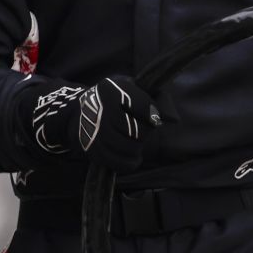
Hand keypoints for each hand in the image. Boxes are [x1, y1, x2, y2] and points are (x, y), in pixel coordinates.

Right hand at [31, 75, 158, 171]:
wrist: (78, 113)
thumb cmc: (115, 102)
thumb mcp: (134, 90)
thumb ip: (158, 99)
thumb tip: (174, 119)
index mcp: (111, 90)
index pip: (143, 106)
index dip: (153, 115)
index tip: (153, 118)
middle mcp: (99, 110)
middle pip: (136, 130)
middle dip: (145, 133)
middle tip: (142, 131)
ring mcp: (93, 131)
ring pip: (127, 147)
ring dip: (137, 148)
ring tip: (137, 143)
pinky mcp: (91, 149)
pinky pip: (117, 162)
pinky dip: (130, 162)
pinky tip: (134, 158)